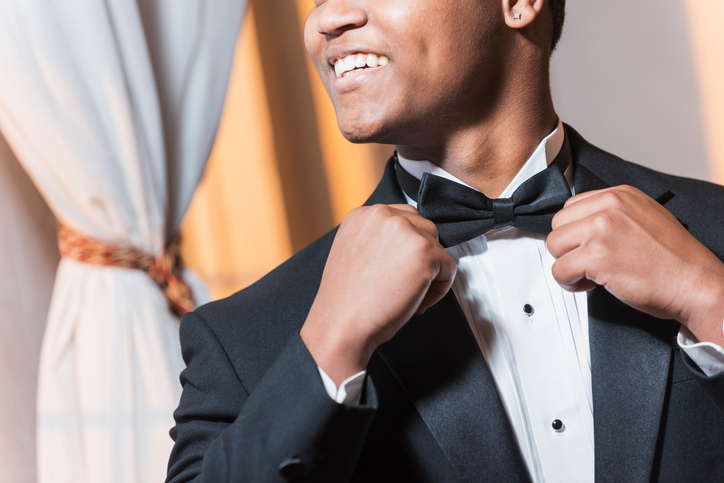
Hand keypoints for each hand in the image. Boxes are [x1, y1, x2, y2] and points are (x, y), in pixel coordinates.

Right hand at [300, 204, 456, 385]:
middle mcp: (384, 215)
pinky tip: (417, 303)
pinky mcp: (425, 252)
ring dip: (431, 273)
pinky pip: (449, 268)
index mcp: (364, 214)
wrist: (341, 325)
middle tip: (404, 285)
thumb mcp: (352, 253)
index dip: (407, 248)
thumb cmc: (346, 300)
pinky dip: (440, 289)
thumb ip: (377, 239)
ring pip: (438, 247)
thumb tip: (405, 244)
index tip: (400, 269)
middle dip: (420, 258)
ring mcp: (406, 232)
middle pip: (424, 229)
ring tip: (409, 295)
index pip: (404, 218)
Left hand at [548, 185, 723, 345]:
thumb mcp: (645, 217)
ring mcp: (601, 230)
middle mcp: (609, 207)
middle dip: (568, 247)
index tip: (588, 247)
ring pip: (554, 245)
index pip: (571, 207)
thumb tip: (581, 224)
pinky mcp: (596, 256)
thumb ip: (613, 213)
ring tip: (589, 274)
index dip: (576, 232)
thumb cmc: (674, 260)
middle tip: (588, 263)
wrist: (696, 284)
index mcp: (620, 194)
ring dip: (566, 265)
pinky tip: (590, 285)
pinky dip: (569, 283)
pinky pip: (559, 270)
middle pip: (558, 225)